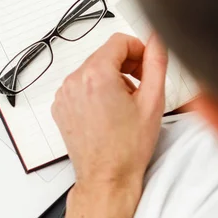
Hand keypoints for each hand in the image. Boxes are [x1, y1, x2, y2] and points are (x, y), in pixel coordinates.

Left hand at [51, 33, 167, 193]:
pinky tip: (108, 112)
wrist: (106, 177)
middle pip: (104, 55)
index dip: (139, 50)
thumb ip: (157, 62)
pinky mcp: (60, 106)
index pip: (119, 41)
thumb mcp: (153, 101)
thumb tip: (157, 40)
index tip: (146, 65)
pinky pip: (80, 86)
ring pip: (92, 70)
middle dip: (126, 66)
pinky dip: (95, 91)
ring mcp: (64, 94)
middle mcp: (75, 81)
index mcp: (96, 75)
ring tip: (125, 105)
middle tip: (141, 88)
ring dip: (111, 79)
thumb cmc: (127, 148)